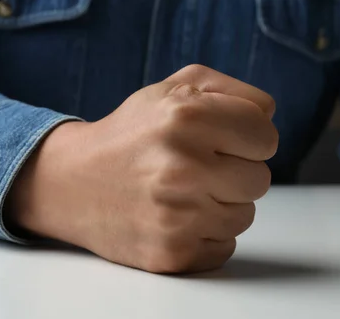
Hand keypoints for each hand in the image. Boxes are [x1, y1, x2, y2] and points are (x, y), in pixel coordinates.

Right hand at [6, 65, 277, 272]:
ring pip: (245, 215)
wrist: (71, 182)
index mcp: (187, 116)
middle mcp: (182, 166)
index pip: (266, 137)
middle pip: (260, 179)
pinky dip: (208, 233)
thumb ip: (235, 91)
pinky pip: (226, 246)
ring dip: (222, 204)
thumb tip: (269, 115)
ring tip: (185, 191)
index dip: (250, 138)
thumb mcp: (177, 87)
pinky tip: (178, 216)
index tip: (226, 140)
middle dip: (236, 171)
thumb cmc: (134, 131)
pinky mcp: (172, 253)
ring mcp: (177, 215)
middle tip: (200, 166)